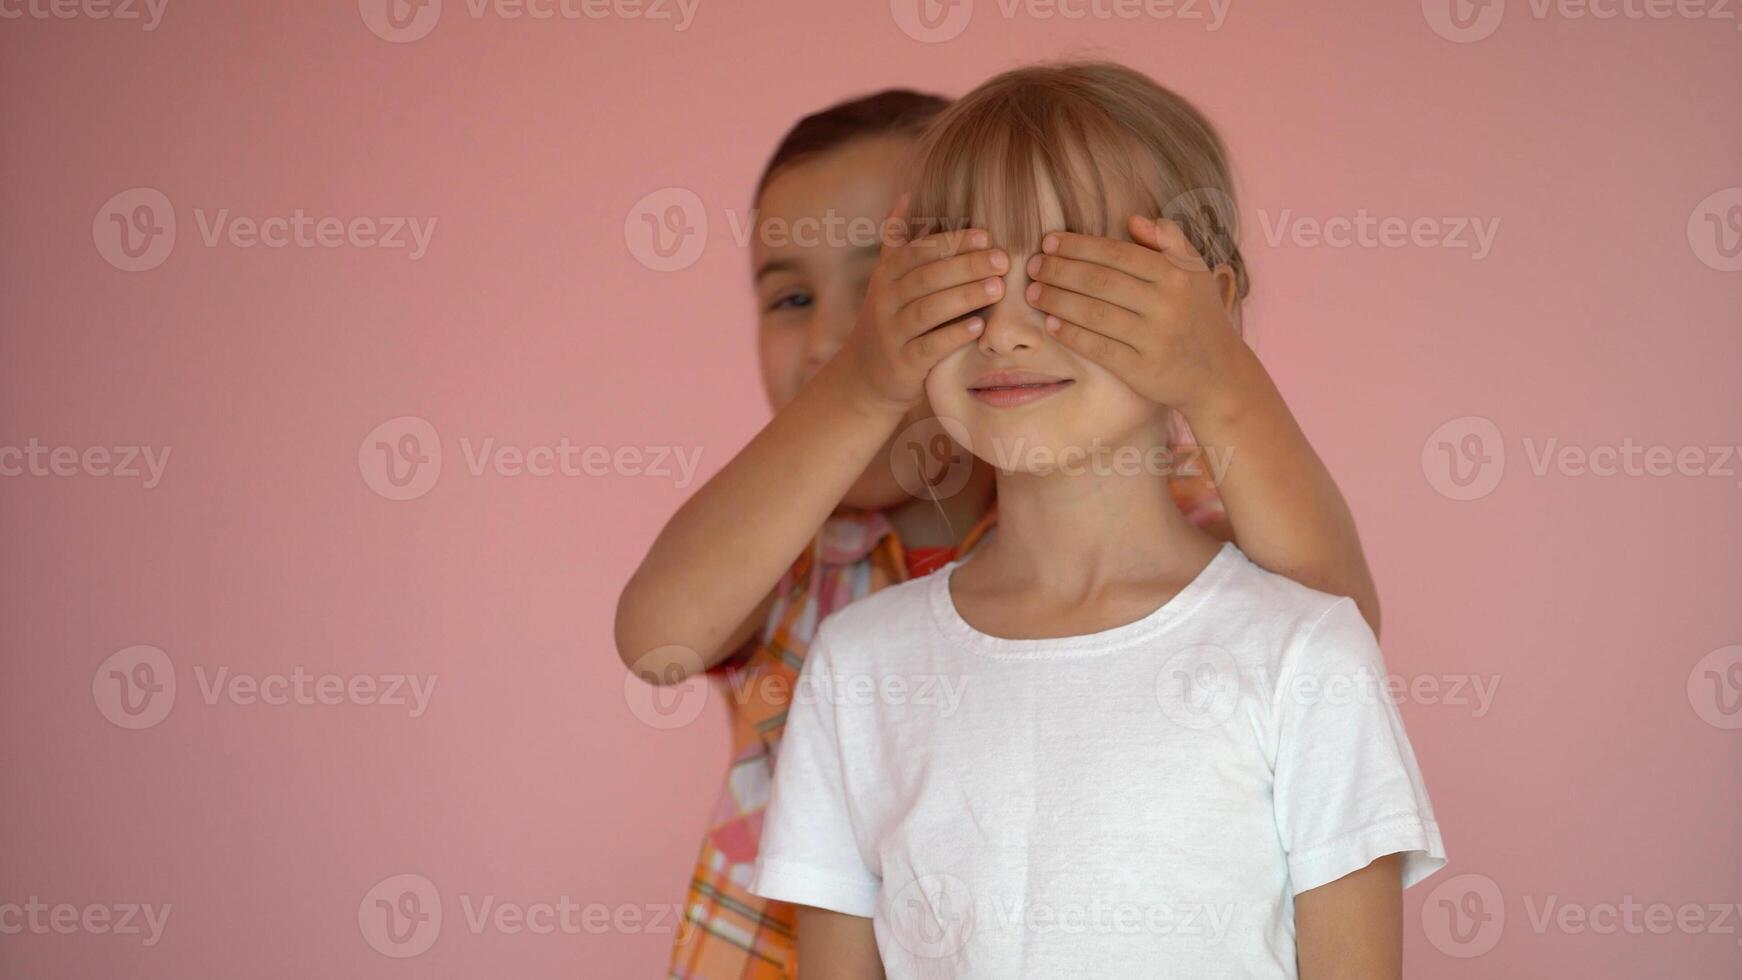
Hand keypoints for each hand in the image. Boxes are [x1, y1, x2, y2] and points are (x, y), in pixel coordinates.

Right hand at [839, 193, 1006, 410]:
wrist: (865, 377)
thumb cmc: (889, 320)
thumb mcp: (886, 280)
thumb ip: (897, 241)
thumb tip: (906, 194)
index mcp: (886, 277)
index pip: (918, 252)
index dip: (951, 242)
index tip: (986, 235)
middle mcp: (885, 302)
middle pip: (926, 278)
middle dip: (966, 266)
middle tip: (1002, 260)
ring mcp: (892, 334)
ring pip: (928, 310)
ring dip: (964, 297)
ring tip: (998, 288)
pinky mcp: (902, 364)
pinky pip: (929, 347)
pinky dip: (953, 336)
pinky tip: (979, 326)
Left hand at [1023, 215, 1251, 419]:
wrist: (1220, 375)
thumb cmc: (1200, 316)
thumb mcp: (1195, 272)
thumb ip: (1169, 241)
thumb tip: (1132, 218)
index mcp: (1176, 275)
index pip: (1117, 254)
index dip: (1078, 246)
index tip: (1049, 242)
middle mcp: (1167, 305)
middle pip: (1100, 281)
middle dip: (1059, 271)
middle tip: (1032, 266)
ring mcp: (1155, 339)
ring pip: (1094, 313)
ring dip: (1057, 301)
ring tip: (1032, 292)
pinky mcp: (1143, 371)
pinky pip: (1099, 348)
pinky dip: (1072, 335)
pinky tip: (1051, 325)